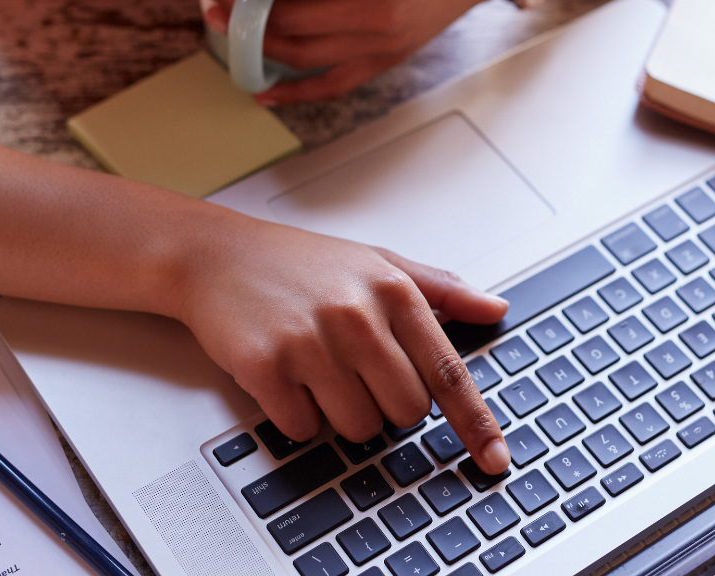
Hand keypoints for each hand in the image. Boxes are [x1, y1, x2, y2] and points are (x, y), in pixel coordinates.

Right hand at [173, 216, 512, 472]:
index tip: (494, 460)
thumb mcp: (379, 262)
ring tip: (317, 367)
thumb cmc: (302, 263)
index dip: (476, 423)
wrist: (217, 255)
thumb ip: (442, 289)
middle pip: (406, 411)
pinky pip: (304, 428)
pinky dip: (296, 414)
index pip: (448, 372)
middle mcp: (357, 316)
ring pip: (358, 428)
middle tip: (356, 369)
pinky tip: (285, 374)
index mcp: (393, 291)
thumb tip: (496, 309)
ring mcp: (311, 343)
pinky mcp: (266, 367)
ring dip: (341, 412)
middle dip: (386, 402)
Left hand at [190, 0, 528, 103]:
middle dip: (239, 2)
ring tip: (220, 18)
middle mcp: (380, 16)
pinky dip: (295, 94)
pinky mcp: (386, 59)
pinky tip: (262, 92)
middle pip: (291, 18)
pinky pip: (333, 85)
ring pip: (303, 55)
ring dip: (254, 42)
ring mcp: (383, 44)